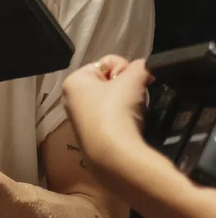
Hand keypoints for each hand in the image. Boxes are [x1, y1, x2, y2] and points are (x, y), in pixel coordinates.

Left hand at [62, 55, 153, 170]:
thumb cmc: (116, 110)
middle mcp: (71, 99)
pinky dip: (121, 118)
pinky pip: (110, 118)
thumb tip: (145, 68)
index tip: (130, 82)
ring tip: (132, 112)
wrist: (114, 155)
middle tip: (133, 97)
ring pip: (110, 100)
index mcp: (74, 81)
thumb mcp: (133, 80)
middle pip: (107, 82)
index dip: (123, 68)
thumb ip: (141, 67)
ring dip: (125, 102)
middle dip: (125, 86)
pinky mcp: (91, 137)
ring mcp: (80, 120)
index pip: (105, 63)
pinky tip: (129, 126)